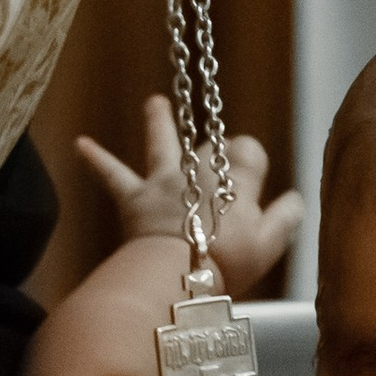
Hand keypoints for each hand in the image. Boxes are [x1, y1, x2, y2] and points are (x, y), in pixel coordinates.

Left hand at [76, 93, 304, 292]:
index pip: (249, 150)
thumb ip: (285, 217)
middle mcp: (199, 169)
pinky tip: (80, 144)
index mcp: (236, 178)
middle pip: (209, 147)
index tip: (256, 184)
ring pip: (163, 143)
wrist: (178, 273)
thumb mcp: (271, 243)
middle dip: (215, 152)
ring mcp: (164, 181)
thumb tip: (295, 199)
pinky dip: (96, 158)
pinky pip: (113, 174)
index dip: (253, 162)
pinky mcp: (135, 198)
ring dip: (158, 121)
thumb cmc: (229, 261)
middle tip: (217, 179)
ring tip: (153, 102)